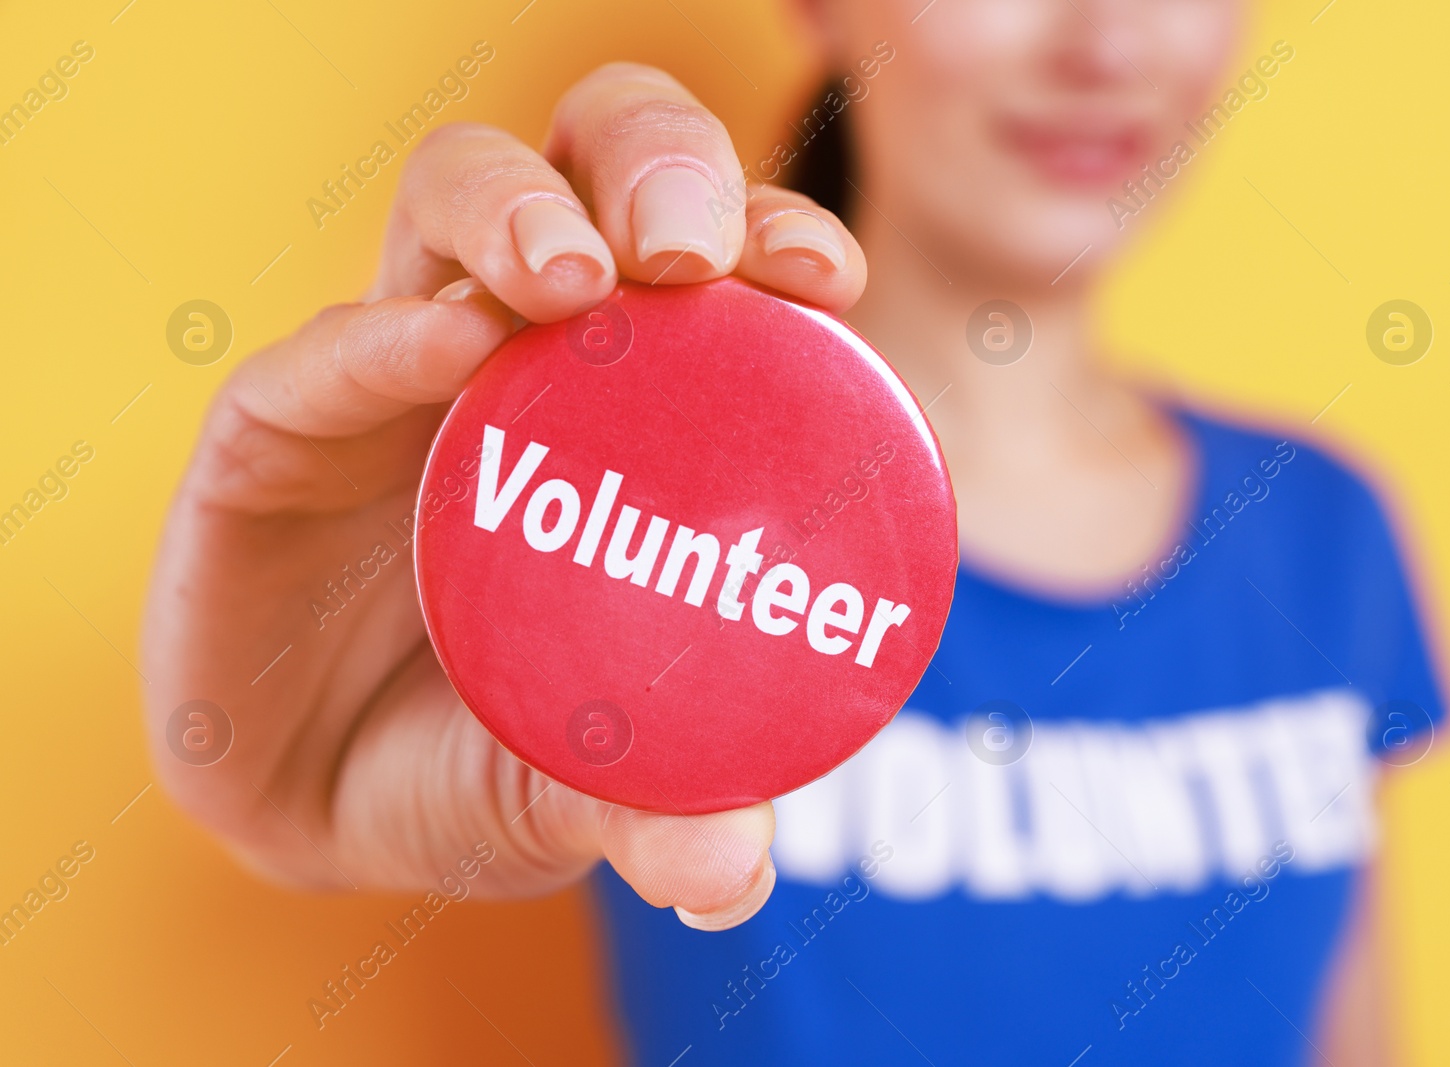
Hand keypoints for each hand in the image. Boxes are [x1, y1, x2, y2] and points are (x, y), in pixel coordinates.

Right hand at [142, 63, 865, 929]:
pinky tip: (445, 347)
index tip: (827, 279)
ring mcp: (397, 377)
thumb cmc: (493, 758)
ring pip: (454, 204)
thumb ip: (660, 811)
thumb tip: (733, 878)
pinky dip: (381, 338)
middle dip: (659, 167)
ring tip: (574, 278)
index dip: (774, 232)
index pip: (714, 269)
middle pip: (594, 174)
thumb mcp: (583, 787)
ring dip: (520, 212)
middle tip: (698, 252)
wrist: (325, 809)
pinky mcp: (277, 432)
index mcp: (635, 408)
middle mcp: (526, 358)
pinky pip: (318, 359)